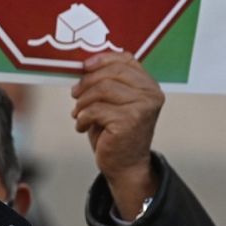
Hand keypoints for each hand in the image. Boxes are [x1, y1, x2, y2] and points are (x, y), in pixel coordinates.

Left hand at [71, 52, 163, 217]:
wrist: (125, 165)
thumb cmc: (116, 131)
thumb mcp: (114, 102)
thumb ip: (108, 81)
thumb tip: (84, 64)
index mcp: (149, 85)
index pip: (125, 60)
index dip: (102, 60)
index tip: (84, 67)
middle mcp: (150, 94)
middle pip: (111, 73)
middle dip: (87, 82)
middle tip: (74, 93)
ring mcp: (142, 107)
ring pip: (102, 90)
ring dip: (83, 102)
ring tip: (78, 113)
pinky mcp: (129, 121)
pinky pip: (96, 110)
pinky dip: (83, 117)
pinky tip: (83, 126)